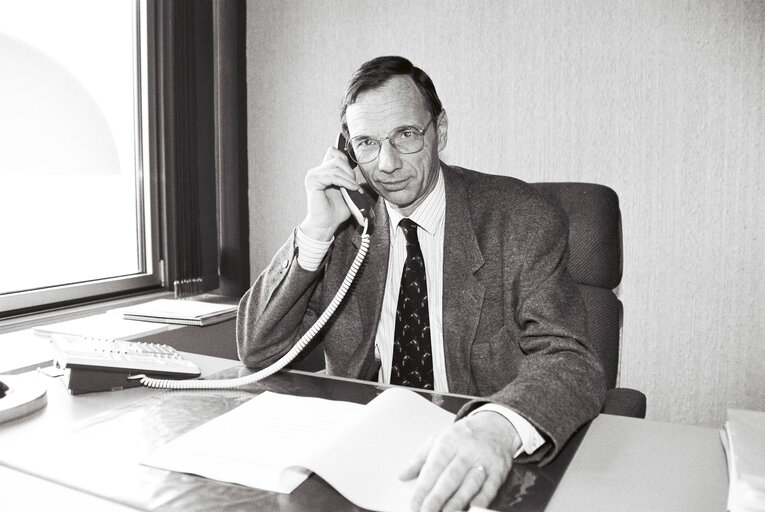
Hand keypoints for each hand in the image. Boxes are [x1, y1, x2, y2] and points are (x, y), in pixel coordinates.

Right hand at [299, 147, 359, 240]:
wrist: (327, 224)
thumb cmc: (336, 210)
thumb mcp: (347, 190)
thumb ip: (349, 178)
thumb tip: (360, 167)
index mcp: (323, 171)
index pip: (334, 153)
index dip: (347, 161)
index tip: (354, 177)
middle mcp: (316, 171)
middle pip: (337, 158)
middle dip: (350, 171)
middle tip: (355, 185)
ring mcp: (313, 175)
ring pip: (336, 165)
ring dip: (349, 178)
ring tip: (355, 189)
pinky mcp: (313, 182)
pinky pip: (333, 175)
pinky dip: (345, 182)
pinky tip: (351, 189)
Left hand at [399, 412, 520, 511]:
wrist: (495, 426)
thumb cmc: (463, 436)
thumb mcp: (439, 439)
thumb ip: (419, 459)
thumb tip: (402, 475)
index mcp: (448, 442)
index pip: (433, 468)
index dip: (423, 489)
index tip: (414, 505)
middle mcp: (466, 451)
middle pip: (450, 478)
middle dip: (437, 498)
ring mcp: (484, 461)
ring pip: (470, 485)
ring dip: (457, 502)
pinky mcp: (498, 471)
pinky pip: (490, 488)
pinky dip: (481, 500)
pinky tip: (471, 509)